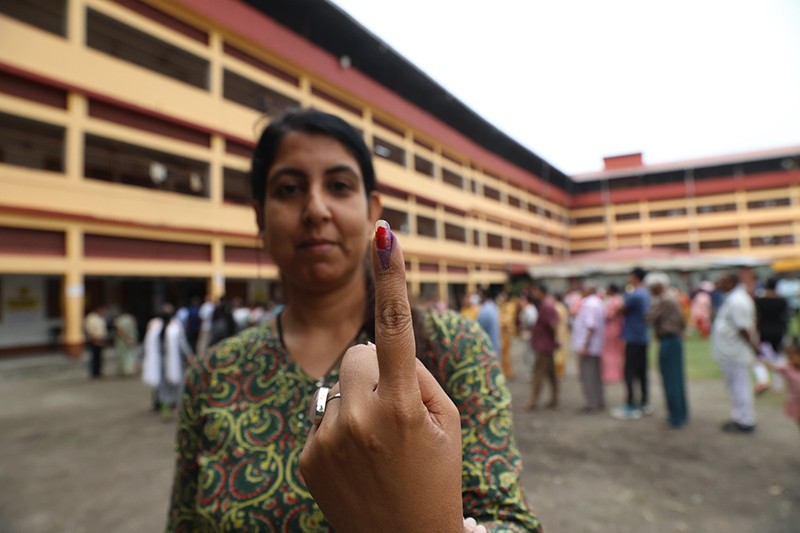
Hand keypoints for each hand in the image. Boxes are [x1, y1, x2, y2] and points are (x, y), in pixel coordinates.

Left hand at [299, 221, 463, 531]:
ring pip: (338, 386)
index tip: (385, 234)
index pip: (396, 327)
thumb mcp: (448, 424)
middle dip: (374, 369)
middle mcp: (360, 420)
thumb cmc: (436, 479)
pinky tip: (355, 461)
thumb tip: (381, 346)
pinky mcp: (307, 457)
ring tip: (376, 447)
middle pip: (357, 353)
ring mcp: (328, 440)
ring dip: (357, 402)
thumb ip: (417, 375)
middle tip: (394, 410)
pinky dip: (339, 428)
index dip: (391, 277)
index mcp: (404, 408)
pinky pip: (322, 415)